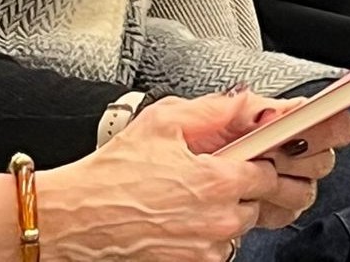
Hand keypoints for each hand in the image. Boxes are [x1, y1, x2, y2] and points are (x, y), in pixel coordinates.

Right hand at [35, 95, 278, 260]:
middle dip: (247, 186)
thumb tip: (245, 102)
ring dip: (227, 211)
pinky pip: (216, 247)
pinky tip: (182, 215)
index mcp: (218, 181)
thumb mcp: (163, 121)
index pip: (271, 173)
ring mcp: (206, 248)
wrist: (78, 216)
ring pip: (240, 227)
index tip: (253, 156)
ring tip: (192, 195)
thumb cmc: (113, 173)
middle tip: (220, 173)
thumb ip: (214, 109)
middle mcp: (219, 220)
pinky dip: (207, 232)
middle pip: (261, 202)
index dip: (263, 160)